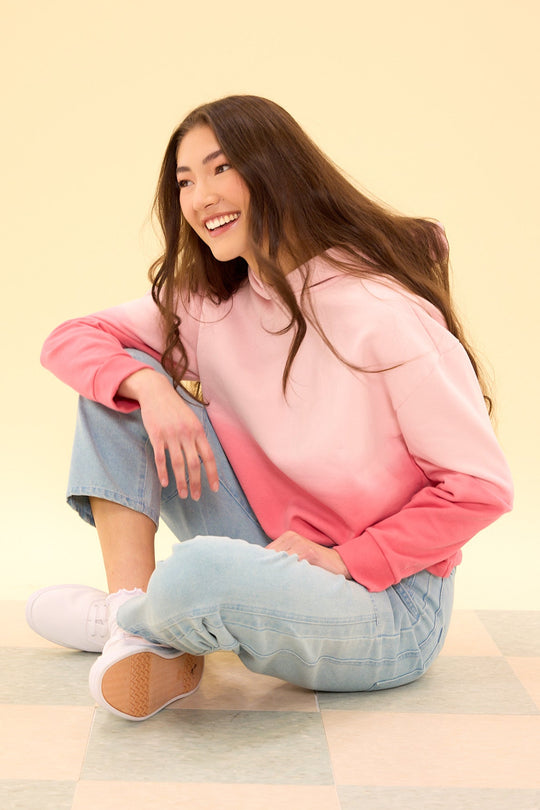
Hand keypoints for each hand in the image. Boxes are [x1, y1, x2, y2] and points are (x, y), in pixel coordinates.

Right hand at [118, 368, 218, 499]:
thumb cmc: (176, 409)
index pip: (208, 457)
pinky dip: (163, 472)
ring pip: (178, 464)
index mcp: (198, 431)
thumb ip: (197, 438)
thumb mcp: (192, 420)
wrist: (156, 392)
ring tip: (183, 495)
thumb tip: (204, 458)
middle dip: (196, 483)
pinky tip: (165, 483)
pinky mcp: (156, 435)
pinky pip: (161, 458)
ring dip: (181, 482)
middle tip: (196, 497)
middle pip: (194, 464)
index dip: (212, 474)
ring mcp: (171, 435)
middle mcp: (186, 433)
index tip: (214, 489)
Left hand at [266, 531, 351, 577]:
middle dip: (266, 568)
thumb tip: (260, 569)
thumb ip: (281, 559)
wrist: (338, 563)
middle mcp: (291, 537)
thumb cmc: (314, 563)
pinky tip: (285, 583)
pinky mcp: (308, 551)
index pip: (266, 551)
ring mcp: (300, 543)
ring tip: (271, 585)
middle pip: (271, 554)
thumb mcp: (296, 557)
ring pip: (280, 559)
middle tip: (261, 583)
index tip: (256, 576)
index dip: (261, 564)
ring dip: (276, 572)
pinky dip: (288, 573)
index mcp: (287, 536)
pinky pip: (292, 563)